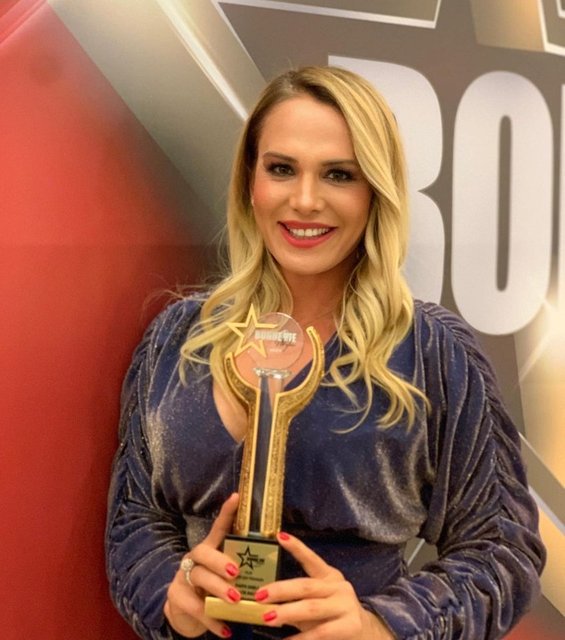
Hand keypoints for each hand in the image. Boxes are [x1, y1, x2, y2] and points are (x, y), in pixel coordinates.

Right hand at [164, 493, 240, 638]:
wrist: (184, 612)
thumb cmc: (213, 589)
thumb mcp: (226, 576)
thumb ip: (243, 569)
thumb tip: (274, 565)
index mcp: (210, 549)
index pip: (218, 527)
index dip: (227, 512)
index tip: (237, 496)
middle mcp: (194, 558)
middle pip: (203, 553)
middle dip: (220, 561)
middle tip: (236, 572)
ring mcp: (182, 577)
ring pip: (198, 578)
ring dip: (218, 590)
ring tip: (235, 601)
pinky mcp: (177, 598)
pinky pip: (194, 607)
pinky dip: (212, 620)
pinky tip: (226, 630)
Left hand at [254, 532, 394, 639]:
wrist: (366, 633)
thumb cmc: (333, 616)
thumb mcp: (317, 603)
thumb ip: (296, 602)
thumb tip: (267, 604)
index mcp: (329, 576)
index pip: (311, 559)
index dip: (297, 547)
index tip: (280, 536)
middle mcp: (338, 587)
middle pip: (306, 586)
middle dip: (281, 590)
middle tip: (260, 595)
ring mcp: (345, 606)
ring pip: (312, 608)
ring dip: (287, 612)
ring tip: (267, 617)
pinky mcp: (350, 626)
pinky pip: (321, 632)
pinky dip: (301, 638)